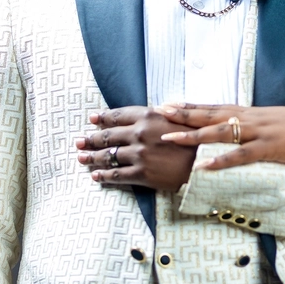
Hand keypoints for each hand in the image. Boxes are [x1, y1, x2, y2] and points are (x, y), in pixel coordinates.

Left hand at [76, 106, 197, 190]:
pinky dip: (103, 175)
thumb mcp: (181, 119)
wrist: (205, 164)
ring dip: (91, 157)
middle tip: (79, 142)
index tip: (92, 119)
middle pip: (107, 136)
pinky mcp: (141, 173)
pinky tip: (95, 176)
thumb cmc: (196, 139)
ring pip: (108, 155)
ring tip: (81, 158)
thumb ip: (164, 113)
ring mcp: (139, 155)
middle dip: (90, 139)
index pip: (118, 116)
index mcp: (148, 117)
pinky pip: (116, 174)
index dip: (102, 118)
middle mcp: (139, 134)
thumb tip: (157, 108)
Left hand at [158, 104, 284, 169]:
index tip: (168, 104)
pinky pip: (240, 155)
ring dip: (192, 135)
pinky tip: (203, 165)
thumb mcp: (275, 122)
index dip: (190, 106)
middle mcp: (250, 119)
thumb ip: (256, 125)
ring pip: (219, 132)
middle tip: (158, 112)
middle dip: (182, 114)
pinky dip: (220, 160)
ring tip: (169, 138)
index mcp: (251, 113)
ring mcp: (259, 133)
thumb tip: (240, 129)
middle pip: (210, 114)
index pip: (214, 107)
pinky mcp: (269, 148)